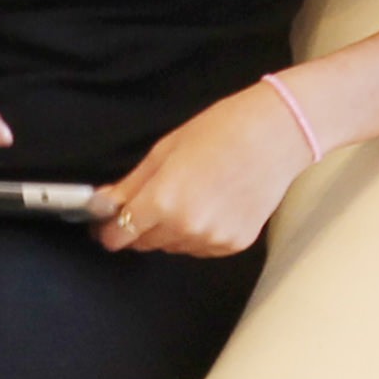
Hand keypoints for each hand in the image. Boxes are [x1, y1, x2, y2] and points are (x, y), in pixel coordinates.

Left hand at [93, 82, 317, 256]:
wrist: (276, 135)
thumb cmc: (221, 132)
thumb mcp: (165, 151)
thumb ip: (131, 185)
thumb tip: (102, 204)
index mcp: (164, 201)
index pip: (119, 236)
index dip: (109, 230)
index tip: (107, 223)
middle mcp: (186, 227)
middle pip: (144, 243)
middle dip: (141, 225)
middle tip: (156, 196)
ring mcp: (212, 239)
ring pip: (173, 246)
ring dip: (170, 229)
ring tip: (191, 193)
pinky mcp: (233, 244)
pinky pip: (200, 246)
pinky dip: (198, 232)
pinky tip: (211, 203)